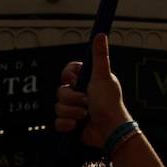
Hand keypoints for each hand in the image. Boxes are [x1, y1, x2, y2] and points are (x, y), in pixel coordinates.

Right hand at [55, 34, 131, 148]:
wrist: (108, 131)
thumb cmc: (108, 103)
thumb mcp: (102, 76)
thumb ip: (99, 56)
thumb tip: (100, 34)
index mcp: (87, 80)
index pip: (67, 72)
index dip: (68, 76)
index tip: (74, 79)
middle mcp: (80, 92)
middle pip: (60, 90)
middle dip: (72, 98)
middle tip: (86, 101)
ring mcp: (74, 108)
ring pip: (58, 106)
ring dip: (72, 112)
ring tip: (85, 114)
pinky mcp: (70, 123)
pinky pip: (57, 122)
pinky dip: (67, 124)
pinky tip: (78, 125)